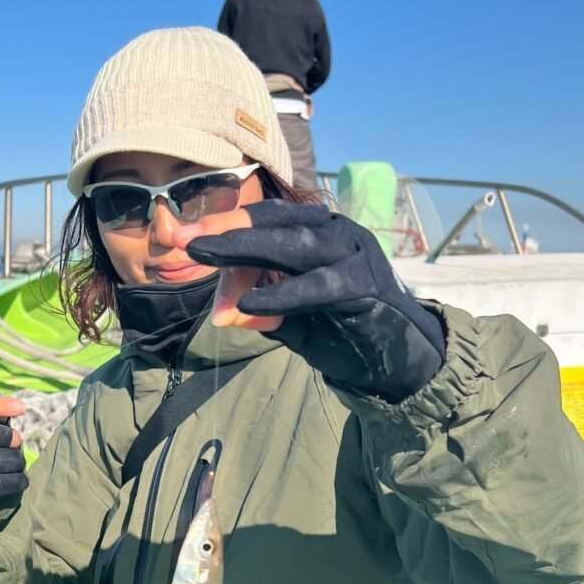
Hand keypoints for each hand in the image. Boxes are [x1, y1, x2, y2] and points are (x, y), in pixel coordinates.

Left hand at [173, 200, 445, 401]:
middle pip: (275, 223)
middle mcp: (337, 234)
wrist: (399, 363)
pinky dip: (282, 292)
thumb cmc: (345, 334)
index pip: (267, 220)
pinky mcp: (364, 285)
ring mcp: (353, 255)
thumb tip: (224, 313)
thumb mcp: (294, 322)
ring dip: (245, 249)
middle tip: (184, 240)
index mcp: (320, 234)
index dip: (226, 226)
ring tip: (204, 256)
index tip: (184, 239)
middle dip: (226, 231)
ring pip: (294, 244)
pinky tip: (249, 301)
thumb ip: (262, 313)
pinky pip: (316, 285)